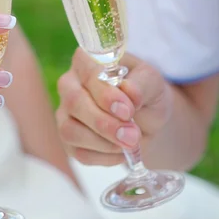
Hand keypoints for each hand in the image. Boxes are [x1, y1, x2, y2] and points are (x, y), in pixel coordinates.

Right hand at [56, 48, 171, 165]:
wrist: (147, 118)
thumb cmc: (145, 92)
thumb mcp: (152, 82)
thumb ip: (142, 84)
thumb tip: (129, 91)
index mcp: (86, 61)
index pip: (87, 73)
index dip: (105, 94)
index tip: (127, 110)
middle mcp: (69, 84)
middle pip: (73, 102)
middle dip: (104, 123)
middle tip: (133, 135)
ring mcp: (65, 113)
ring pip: (70, 131)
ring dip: (104, 143)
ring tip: (131, 142)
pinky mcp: (68, 140)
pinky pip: (79, 153)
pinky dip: (105, 157)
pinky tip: (121, 150)